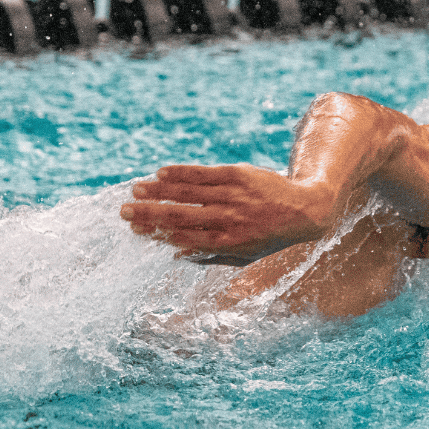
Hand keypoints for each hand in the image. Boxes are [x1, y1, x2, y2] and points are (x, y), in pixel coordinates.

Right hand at [120, 164, 336, 265]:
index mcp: (229, 243)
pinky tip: (161, 172)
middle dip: (149, 214)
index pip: (186, 239)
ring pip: (189, 193)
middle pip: (181, 216)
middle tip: (124, 212)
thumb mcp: (244, 255)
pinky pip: (204, 173)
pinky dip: (181, 173)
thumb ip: (210, 256)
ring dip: (159, 191)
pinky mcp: (238, 174)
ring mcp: (233, 196)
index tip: (138, 231)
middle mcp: (229, 219)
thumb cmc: (269, 237)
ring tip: (136, 189)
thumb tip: (174, 254)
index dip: (160, 235)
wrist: (305, 208)